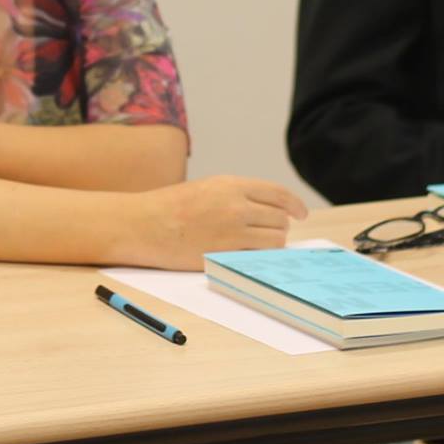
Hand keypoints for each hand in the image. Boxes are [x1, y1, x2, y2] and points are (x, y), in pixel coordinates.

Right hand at [122, 175, 309, 269]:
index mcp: (232, 185)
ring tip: (259, 246)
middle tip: (272, 234)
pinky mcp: (224, 254)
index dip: (294, 204)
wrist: (144, 224)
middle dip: (280, 227)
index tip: (300, 213)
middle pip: (279, 219)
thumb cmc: (170, 207)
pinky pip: (257, 257)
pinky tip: (251, 257)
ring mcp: (231, 231)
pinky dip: (260, 258)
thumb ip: (236, 195)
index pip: (278, 193)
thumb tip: (264, 209)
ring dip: (273, 244)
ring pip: (274, 240)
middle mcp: (236, 206)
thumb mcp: (206, 188)